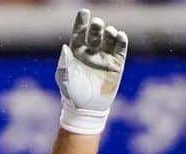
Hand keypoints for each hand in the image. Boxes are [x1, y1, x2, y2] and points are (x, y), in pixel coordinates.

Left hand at [56, 9, 128, 134]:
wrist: (86, 109)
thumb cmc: (72, 94)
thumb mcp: (65, 78)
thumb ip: (64, 62)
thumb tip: (64, 46)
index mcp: (76, 53)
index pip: (79, 33)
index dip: (82, 22)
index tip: (84, 12)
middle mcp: (91, 53)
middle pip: (95, 34)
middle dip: (97, 26)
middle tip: (98, 23)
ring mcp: (104, 58)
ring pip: (109, 39)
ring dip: (110, 32)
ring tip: (109, 32)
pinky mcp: (116, 65)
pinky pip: (121, 49)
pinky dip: (121, 41)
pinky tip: (120, 36)